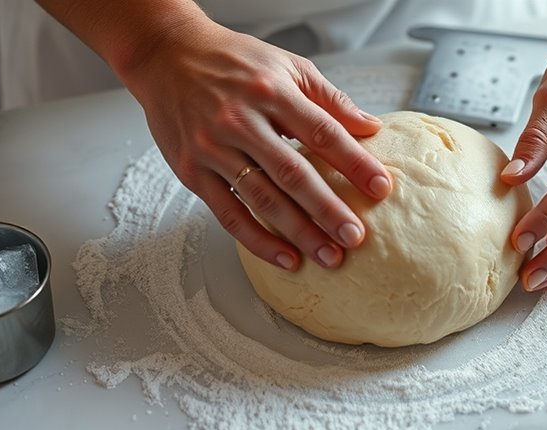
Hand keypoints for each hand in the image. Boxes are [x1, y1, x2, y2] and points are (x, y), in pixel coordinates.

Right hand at [118, 13, 391, 270]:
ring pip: (263, 200)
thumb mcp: (286, 65)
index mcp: (270, 92)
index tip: (381, 188)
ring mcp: (213, 149)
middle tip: (356, 236)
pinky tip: (287, 258)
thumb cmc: (231, 61)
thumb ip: (329, 99)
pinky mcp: (192, 172)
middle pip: (292, 173)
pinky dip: (259, 241)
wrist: (165, 55)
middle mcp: (240, 121)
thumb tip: (370, 128)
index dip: (354, 162)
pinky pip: (229, 215)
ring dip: (300, 233)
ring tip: (330, 256)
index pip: (322, 132)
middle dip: (328, 209)